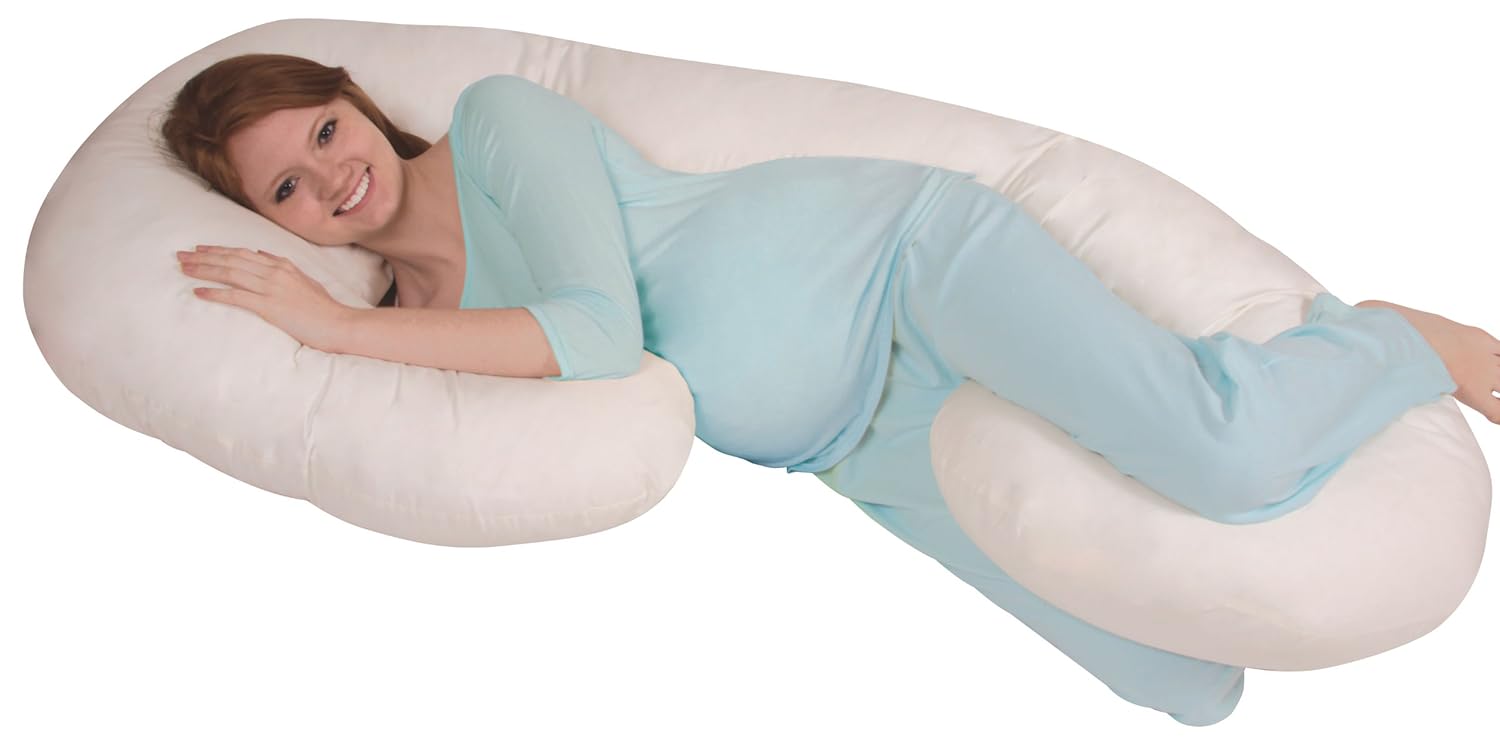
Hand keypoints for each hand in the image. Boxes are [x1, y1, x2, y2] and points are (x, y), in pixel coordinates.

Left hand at [178, 244, 350, 351]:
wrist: (338, 324)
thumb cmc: (324, 308)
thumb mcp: (306, 281)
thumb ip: (284, 267)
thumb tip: (263, 255)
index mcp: (282, 265)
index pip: (243, 253)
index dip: (219, 250)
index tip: (200, 249)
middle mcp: (274, 271)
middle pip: (231, 259)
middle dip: (203, 256)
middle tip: (180, 255)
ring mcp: (271, 287)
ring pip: (230, 273)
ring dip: (204, 269)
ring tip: (183, 268)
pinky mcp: (269, 306)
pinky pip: (236, 296)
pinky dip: (215, 292)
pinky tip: (199, 291)